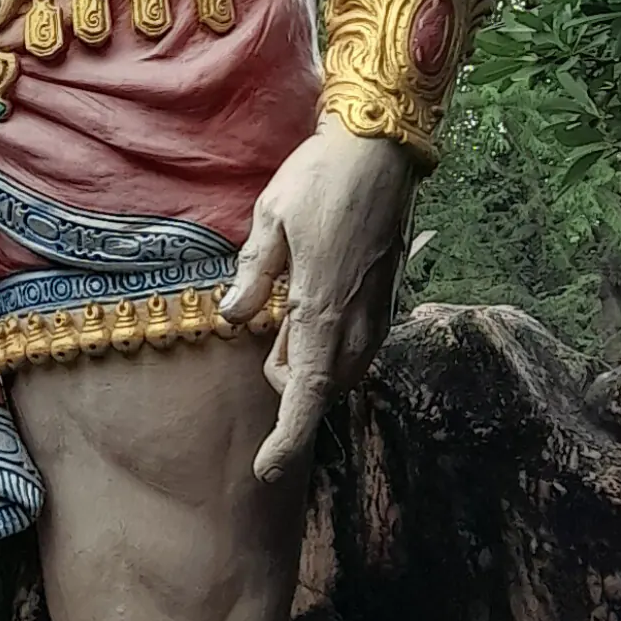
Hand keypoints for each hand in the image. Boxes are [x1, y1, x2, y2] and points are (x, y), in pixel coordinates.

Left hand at [217, 117, 417, 482]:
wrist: (383, 149)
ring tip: (291, 300)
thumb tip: (233, 317)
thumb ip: (253, 277)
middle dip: (285, 375)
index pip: (305, 395)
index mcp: (321, 310)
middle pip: (315, 386)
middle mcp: (356, 324)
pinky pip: (354, 347)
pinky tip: (314, 295)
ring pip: (337, 370)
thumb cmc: (321, 179)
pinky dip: (328, 342)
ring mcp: (378, 315)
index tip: (266, 471)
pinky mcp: (387, 302)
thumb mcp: (270, 221)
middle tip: (268, 315)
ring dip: (307, 358)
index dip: (286, 439)